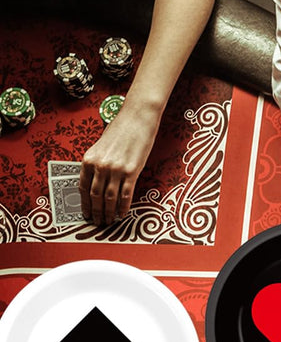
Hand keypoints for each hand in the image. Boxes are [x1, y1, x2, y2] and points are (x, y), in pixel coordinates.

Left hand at [80, 101, 159, 225]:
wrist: (138, 118)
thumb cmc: (121, 130)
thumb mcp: (101, 146)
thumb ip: (97, 163)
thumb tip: (97, 182)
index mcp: (89, 159)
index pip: (83, 187)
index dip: (84, 203)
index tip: (86, 213)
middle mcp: (100, 166)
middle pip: (95, 195)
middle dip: (96, 211)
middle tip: (98, 222)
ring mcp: (115, 169)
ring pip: (109, 198)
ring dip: (108, 212)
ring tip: (109, 221)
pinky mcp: (131, 171)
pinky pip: (126, 194)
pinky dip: (124, 207)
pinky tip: (123, 213)